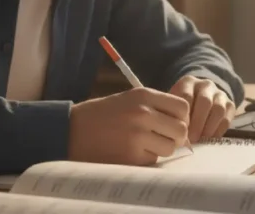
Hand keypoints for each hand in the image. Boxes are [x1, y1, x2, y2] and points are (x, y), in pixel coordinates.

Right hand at [68, 87, 189, 165]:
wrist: (71, 130)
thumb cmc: (102, 114)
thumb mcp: (129, 99)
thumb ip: (156, 107)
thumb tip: (183, 125)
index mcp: (144, 95)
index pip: (183, 107)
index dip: (182, 118)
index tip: (173, 123)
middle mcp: (143, 113)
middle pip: (181, 130)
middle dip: (175, 137)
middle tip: (163, 138)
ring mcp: (137, 135)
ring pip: (169, 148)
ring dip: (161, 149)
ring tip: (144, 145)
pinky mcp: (130, 156)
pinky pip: (153, 160)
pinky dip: (146, 158)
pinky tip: (131, 151)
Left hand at [170, 75, 234, 142]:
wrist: (200, 98)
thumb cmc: (181, 106)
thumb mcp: (173, 104)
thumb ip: (174, 115)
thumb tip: (176, 137)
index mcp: (188, 82)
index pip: (186, 96)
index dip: (184, 115)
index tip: (180, 130)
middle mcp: (206, 85)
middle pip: (205, 102)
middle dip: (198, 123)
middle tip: (192, 139)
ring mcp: (220, 94)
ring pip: (218, 110)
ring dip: (209, 128)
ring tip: (201, 141)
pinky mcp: (230, 105)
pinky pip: (226, 119)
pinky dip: (218, 132)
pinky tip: (209, 140)